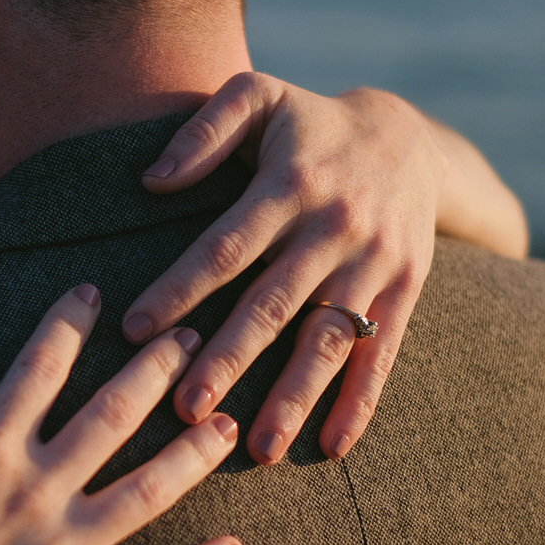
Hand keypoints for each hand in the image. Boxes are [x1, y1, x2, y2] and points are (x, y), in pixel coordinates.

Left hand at [123, 72, 448, 463]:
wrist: (410, 136)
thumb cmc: (307, 124)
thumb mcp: (259, 96)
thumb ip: (205, 131)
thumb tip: (152, 179)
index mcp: (290, 185)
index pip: (226, 247)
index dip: (179, 288)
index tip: (134, 330)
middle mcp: (334, 229)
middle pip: (273, 304)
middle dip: (229, 359)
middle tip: (185, 408)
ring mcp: (374, 265)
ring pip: (328, 340)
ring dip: (294, 397)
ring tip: (258, 447)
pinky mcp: (404, 291)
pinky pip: (383, 354)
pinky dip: (361, 403)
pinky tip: (333, 447)